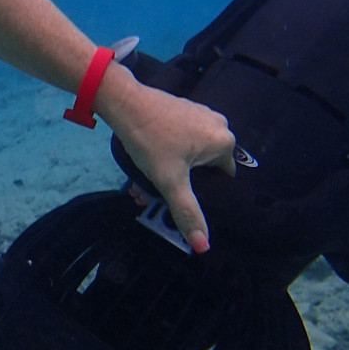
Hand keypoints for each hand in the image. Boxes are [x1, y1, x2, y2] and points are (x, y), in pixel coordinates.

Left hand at [99, 69, 235, 252]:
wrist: (124, 102)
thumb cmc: (150, 141)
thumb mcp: (170, 181)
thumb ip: (187, 212)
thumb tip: (204, 247)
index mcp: (224, 142)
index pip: (221, 180)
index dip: (200, 194)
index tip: (174, 201)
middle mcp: (219, 125)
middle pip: (201, 167)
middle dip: (177, 185)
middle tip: (148, 196)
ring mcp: (201, 114)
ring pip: (187, 154)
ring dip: (167, 171)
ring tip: (141, 184)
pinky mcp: (183, 109)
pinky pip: (180, 139)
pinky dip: (165, 153)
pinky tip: (146, 162)